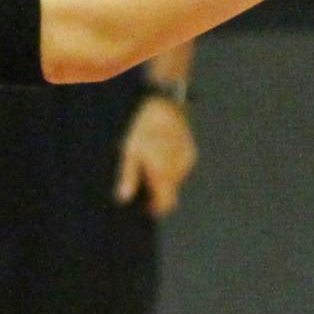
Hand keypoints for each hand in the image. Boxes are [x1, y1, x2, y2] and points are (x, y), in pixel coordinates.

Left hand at [115, 94, 197, 216]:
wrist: (165, 105)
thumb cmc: (143, 128)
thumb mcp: (130, 151)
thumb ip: (128, 177)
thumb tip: (123, 199)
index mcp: (163, 172)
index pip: (166, 203)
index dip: (155, 209)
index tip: (145, 208)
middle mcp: (178, 169)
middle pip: (171, 193)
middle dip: (158, 192)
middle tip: (144, 182)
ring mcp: (186, 160)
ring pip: (176, 180)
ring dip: (166, 178)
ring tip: (151, 162)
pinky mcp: (190, 151)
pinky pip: (181, 168)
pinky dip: (172, 167)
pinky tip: (162, 154)